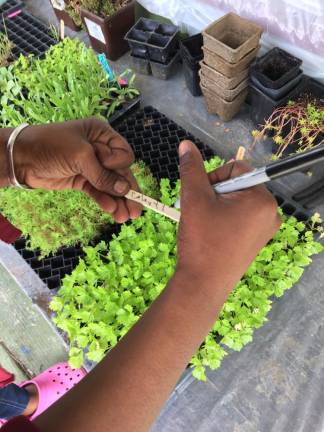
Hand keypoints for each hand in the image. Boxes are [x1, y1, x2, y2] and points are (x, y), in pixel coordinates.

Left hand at [12, 118, 141, 222]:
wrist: (21, 158)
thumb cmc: (51, 146)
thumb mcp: (80, 157)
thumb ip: (103, 175)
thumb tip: (125, 190)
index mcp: (101, 134)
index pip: (123, 153)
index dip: (119, 164)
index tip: (107, 166)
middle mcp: (99, 149)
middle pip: (120, 172)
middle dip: (127, 190)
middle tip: (137, 210)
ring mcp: (91, 166)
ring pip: (110, 185)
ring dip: (118, 201)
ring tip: (125, 217)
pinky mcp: (82, 180)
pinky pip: (98, 191)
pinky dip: (105, 201)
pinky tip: (112, 211)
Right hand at [176, 140, 280, 292]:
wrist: (203, 285)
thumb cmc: (201, 240)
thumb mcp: (193, 199)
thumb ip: (191, 168)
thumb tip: (185, 145)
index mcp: (261, 199)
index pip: (236, 168)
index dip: (213, 176)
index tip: (199, 195)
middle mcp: (271, 212)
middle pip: (237, 184)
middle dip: (215, 192)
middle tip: (200, 211)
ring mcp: (266, 228)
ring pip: (237, 200)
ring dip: (217, 204)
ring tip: (204, 222)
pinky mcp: (258, 240)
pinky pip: (241, 217)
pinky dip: (224, 218)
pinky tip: (212, 231)